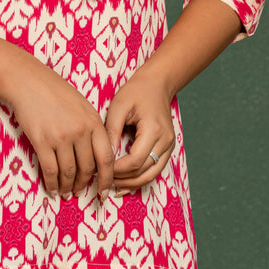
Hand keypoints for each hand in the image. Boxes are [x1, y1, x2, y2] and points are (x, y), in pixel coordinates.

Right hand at [5, 57, 114, 200]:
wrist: (28, 81)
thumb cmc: (56, 92)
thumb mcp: (82, 106)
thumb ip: (92, 129)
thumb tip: (95, 158)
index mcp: (93, 122)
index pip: (106, 158)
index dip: (106, 179)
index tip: (104, 191)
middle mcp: (80, 131)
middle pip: (87, 168)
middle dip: (84, 184)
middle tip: (80, 192)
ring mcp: (61, 137)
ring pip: (69, 173)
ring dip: (67, 187)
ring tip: (66, 193)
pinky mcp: (42, 141)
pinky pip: (50, 170)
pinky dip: (51, 183)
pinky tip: (52, 189)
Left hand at [105, 66, 175, 191]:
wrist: (157, 84)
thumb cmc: (136, 91)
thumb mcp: (119, 106)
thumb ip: (111, 131)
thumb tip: (103, 156)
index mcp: (154, 129)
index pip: (135, 160)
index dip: (117, 169)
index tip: (100, 169)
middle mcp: (165, 141)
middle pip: (144, 171)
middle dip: (123, 179)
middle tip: (103, 180)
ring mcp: (169, 146)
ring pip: (151, 175)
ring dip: (132, 183)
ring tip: (112, 184)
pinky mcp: (167, 148)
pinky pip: (154, 169)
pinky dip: (140, 177)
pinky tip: (125, 181)